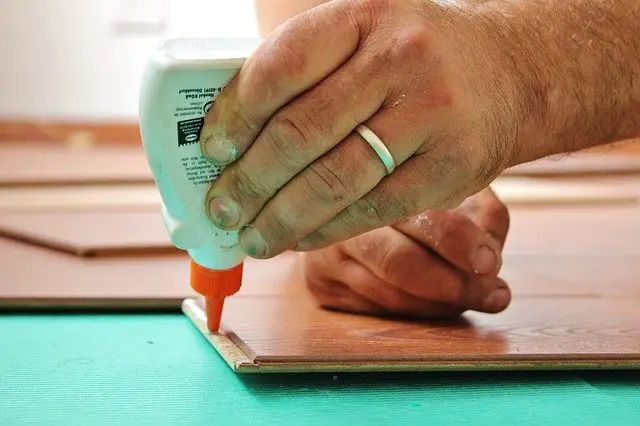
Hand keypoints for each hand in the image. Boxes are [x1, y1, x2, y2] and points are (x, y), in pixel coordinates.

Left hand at [199, 0, 526, 258]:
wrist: (511, 72)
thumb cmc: (418, 58)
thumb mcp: (366, 37)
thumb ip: (308, 74)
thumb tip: (234, 140)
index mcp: (362, 16)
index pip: (279, 68)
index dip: (234, 115)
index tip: (212, 150)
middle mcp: (398, 59)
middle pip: (300, 132)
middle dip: (249, 181)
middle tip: (222, 207)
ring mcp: (429, 114)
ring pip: (333, 180)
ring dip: (280, 217)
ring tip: (251, 236)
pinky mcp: (450, 167)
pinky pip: (372, 208)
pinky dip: (325, 231)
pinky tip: (298, 238)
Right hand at [301, 188, 510, 317]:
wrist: (342, 208)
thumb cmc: (410, 200)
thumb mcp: (453, 190)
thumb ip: (482, 213)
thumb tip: (492, 255)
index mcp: (378, 183)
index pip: (422, 218)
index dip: (460, 244)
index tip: (492, 265)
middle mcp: (344, 218)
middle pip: (401, 263)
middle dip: (456, 287)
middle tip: (494, 296)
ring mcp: (324, 253)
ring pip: (392, 295)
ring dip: (441, 306)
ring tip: (475, 299)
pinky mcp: (318, 284)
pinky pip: (375, 310)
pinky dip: (415, 312)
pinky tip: (436, 303)